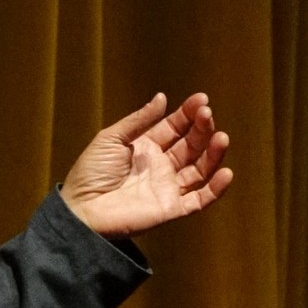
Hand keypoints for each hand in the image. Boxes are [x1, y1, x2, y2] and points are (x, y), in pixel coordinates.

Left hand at [60, 92, 232, 237]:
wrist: (81, 210)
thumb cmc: (90, 173)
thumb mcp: (111, 138)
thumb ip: (139, 120)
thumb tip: (162, 97)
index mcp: (146, 147)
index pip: (174, 127)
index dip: (188, 114)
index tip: (201, 100)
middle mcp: (160, 167)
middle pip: (190, 145)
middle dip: (201, 128)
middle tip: (207, 113)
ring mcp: (167, 188)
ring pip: (199, 170)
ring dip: (213, 154)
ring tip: (221, 137)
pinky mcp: (170, 209)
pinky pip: (199, 200)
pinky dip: (215, 189)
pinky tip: (226, 172)